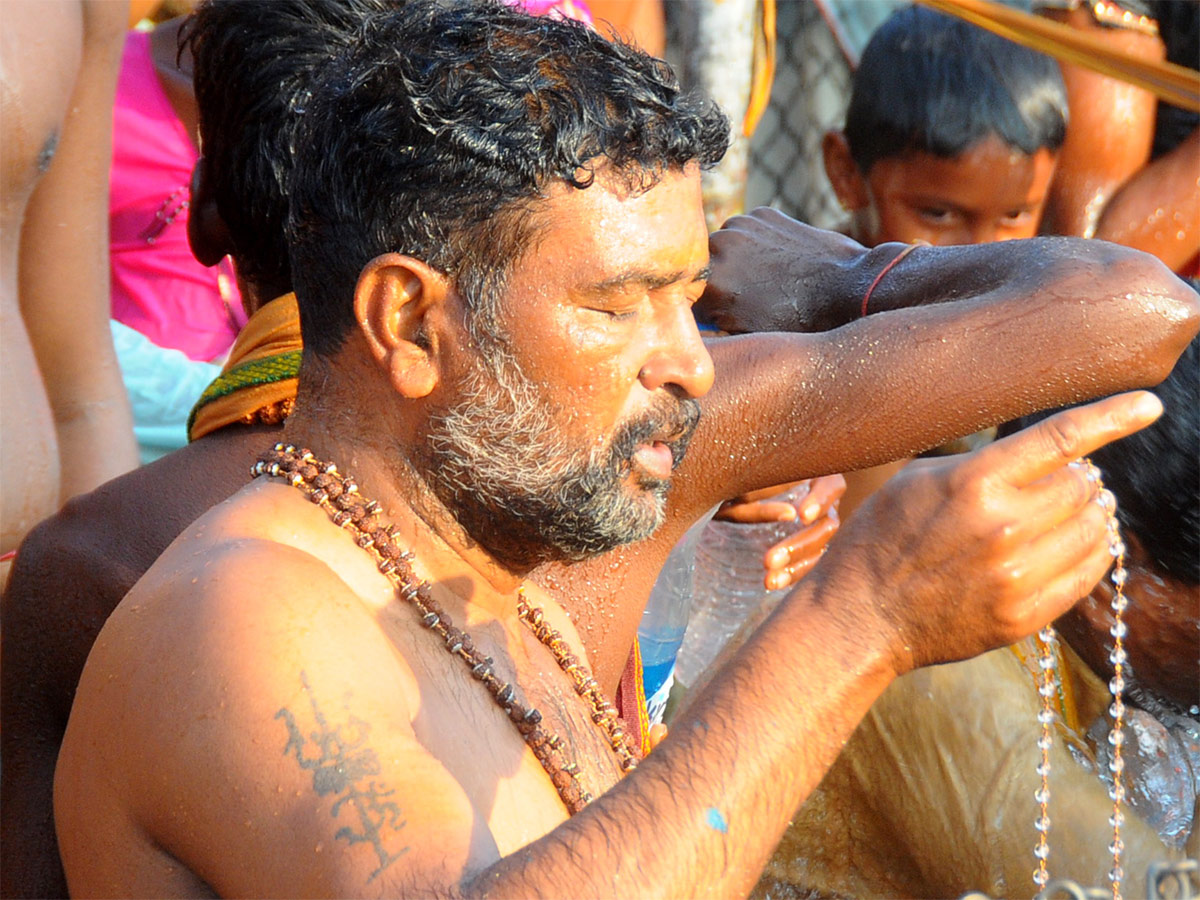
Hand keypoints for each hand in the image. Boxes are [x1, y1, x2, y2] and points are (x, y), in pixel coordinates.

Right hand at [698, 208, 863, 333]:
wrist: (850, 288)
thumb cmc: (801, 321)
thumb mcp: (749, 333)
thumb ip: (713, 322)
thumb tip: (691, 320)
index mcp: (711, 282)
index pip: (682, 292)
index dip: (693, 303)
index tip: (707, 309)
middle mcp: (720, 247)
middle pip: (700, 264)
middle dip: (714, 277)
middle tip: (740, 295)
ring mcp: (742, 225)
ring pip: (722, 243)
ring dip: (734, 258)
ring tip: (763, 279)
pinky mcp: (763, 213)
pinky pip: (746, 229)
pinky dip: (755, 242)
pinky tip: (778, 261)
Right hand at [814, 391, 1164, 675]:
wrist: (859, 616)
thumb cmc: (878, 540)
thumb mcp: (915, 481)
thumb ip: (980, 466)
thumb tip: (1045, 457)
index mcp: (973, 483)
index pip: (1061, 440)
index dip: (1112, 417)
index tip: (1148, 405)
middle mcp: (1003, 527)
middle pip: (1083, 487)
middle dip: (1078, 479)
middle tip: (1058, 482)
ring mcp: (1017, 576)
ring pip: (1094, 529)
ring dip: (1088, 514)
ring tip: (1063, 513)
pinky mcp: (1026, 615)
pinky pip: (1089, 573)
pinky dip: (1092, 551)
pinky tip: (1072, 544)